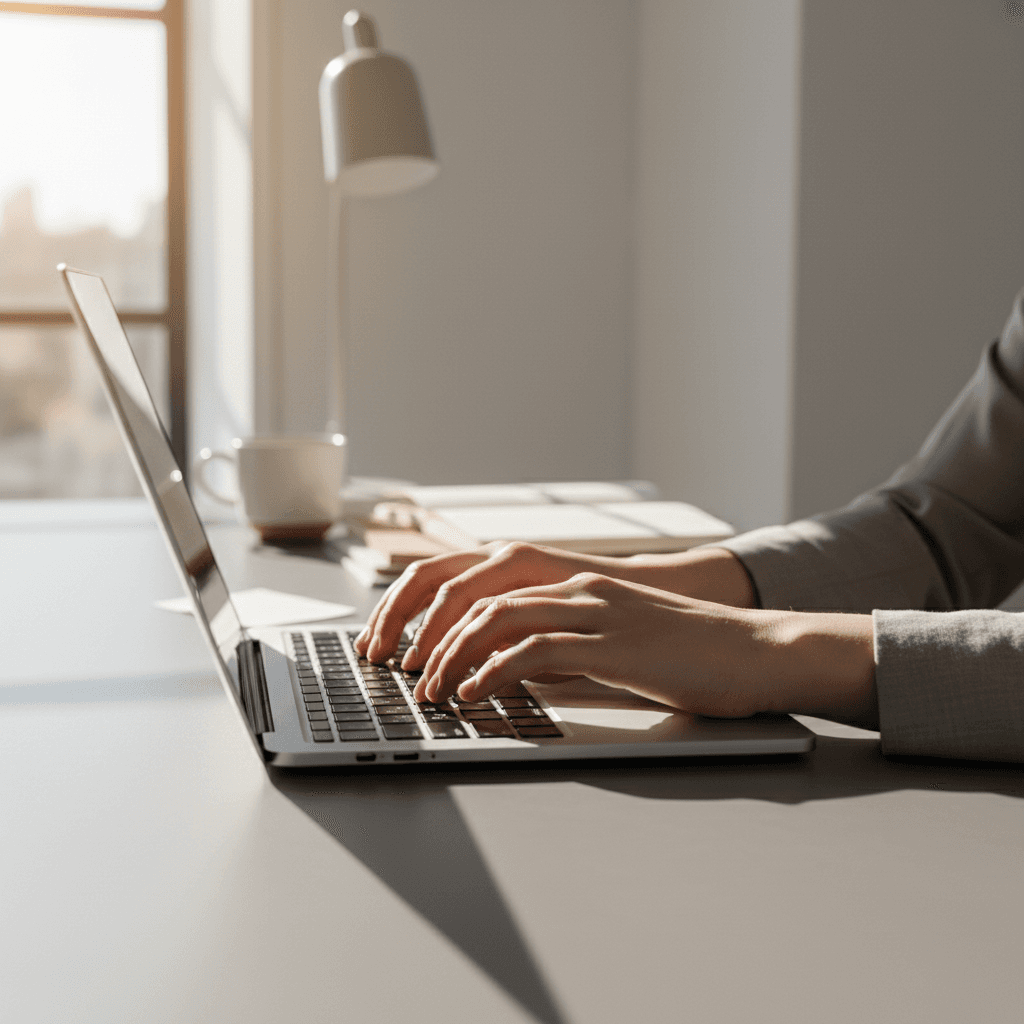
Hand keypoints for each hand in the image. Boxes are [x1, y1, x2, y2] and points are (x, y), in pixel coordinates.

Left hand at [412, 572, 878, 728]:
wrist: (753, 648)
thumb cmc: (687, 651)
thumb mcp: (612, 640)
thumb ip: (562, 646)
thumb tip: (511, 672)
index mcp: (570, 581)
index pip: (478, 581)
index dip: (427, 606)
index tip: (397, 640)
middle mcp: (574, 585)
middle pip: (472, 592)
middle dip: (422, 628)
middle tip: (395, 665)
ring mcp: (592, 610)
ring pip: (496, 618)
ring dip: (451, 654)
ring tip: (429, 688)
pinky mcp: (611, 643)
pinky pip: (534, 650)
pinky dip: (494, 671)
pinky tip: (475, 693)